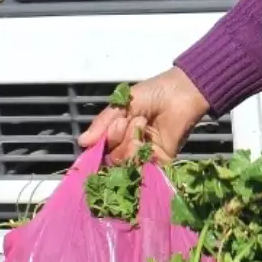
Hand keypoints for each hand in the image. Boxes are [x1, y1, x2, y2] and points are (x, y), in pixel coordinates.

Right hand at [78, 67, 208, 163]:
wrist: (179, 94)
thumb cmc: (151, 94)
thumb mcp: (120, 105)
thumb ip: (102, 124)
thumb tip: (82, 142)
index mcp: (118, 133)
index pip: (100, 150)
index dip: (95, 149)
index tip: (93, 143)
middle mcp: (129, 146)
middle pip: (111, 157)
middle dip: (116, 138)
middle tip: (127, 120)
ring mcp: (144, 155)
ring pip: (124, 162)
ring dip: (129, 143)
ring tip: (141, 123)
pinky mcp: (160, 160)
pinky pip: (142, 167)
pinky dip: (138, 153)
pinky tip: (143, 139)